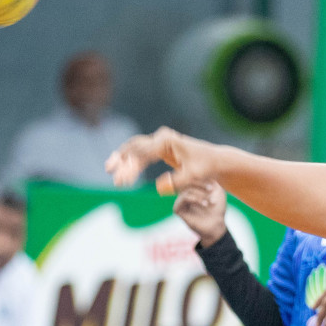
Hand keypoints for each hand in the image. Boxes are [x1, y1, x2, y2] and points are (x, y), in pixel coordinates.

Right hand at [107, 126, 224, 191]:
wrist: (215, 161)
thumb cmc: (206, 168)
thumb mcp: (193, 176)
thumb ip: (177, 182)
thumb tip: (159, 188)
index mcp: (167, 141)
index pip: (143, 154)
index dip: (131, 168)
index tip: (123, 182)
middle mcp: (161, 137)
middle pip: (134, 147)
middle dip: (122, 162)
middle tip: (113, 177)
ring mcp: (159, 141)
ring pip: (134, 148)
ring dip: (121, 159)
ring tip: (110, 170)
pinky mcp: (159, 148)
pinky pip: (139, 152)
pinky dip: (129, 160)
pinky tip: (118, 167)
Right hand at [173, 181, 229, 247]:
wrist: (216, 225)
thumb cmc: (217, 208)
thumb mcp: (218, 190)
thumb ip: (211, 179)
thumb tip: (200, 170)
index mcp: (193, 186)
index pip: (193, 176)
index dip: (202, 178)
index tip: (213, 186)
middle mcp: (184, 192)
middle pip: (188, 180)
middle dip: (201, 184)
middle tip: (211, 189)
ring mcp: (180, 200)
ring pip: (186, 189)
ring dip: (200, 194)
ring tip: (210, 201)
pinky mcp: (177, 208)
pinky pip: (183, 198)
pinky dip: (195, 199)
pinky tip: (205, 204)